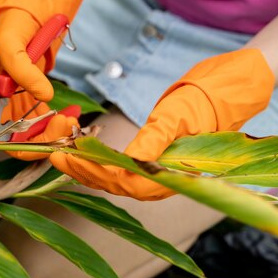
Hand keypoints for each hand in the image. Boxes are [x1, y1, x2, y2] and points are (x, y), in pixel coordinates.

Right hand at [0, 0, 84, 158]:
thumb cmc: (15, 13)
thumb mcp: (10, 40)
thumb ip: (21, 70)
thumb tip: (45, 95)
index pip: (4, 136)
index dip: (27, 144)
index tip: (52, 131)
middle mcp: (8, 96)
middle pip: (24, 136)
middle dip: (48, 137)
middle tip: (69, 124)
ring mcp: (24, 91)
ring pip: (38, 128)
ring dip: (57, 130)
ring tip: (74, 118)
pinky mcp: (39, 84)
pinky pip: (47, 112)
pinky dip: (62, 117)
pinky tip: (74, 112)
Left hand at [50, 49, 274, 199]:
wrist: (223, 94)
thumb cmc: (203, 103)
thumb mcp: (176, 117)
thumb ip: (155, 140)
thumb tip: (133, 162)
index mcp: (169, 175)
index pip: (124, 181)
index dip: (93, 171)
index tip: (68, 156)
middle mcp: (161, 181)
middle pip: (114, 184)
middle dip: (82, 170)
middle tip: (54, 155)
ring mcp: (156, 174)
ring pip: (114, 179)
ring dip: (87, 167)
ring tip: (62, 153)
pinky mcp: (152, 163)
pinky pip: (120, 169)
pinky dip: (99, 162)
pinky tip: (83, 154)